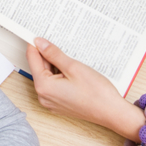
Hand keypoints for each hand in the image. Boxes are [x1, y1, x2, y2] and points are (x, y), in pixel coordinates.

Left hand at [26, 37, 145, 141]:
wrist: (112, 113)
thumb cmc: (96, 93)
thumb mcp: (73, 67)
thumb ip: (53, 54)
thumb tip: (39, 43)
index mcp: (44, 87)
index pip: (32, 59)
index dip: (35, 44)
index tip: (39, 33)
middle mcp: (44, 96)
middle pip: (39, 67)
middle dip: (47, 54)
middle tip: (57, 41)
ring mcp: (51, 102)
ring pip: (47, 75)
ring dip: (55, 64)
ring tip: (69, 56)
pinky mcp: (59, 103)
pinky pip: (54, 84)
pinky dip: (59, 74)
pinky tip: (71, 68)